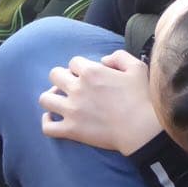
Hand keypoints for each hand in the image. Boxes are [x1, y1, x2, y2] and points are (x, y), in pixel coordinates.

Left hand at [38, 50, 161, 155]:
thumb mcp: (137, 67)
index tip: (88, 74)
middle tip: (72, 85)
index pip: (74, 62)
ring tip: (60, 100)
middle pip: (54, 75)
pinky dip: (47, 122)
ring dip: (51, 97)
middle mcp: (77, 88)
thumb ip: (119, 56)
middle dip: (62, 77)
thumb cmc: (141, 97)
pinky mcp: (71, 129)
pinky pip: (47, 126)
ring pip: (45, 99)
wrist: (140, 128)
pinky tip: (52, 119)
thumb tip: (104, 60)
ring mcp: (71, 110)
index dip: (80, 67)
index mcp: (92, 72)